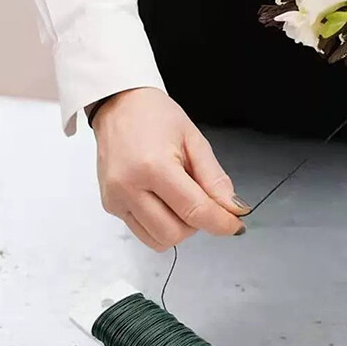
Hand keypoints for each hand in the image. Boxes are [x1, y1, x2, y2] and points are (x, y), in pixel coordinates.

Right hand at [93, 88, 248, 250]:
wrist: (119, 105)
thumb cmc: (156, 116)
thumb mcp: (194, 140)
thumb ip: (215, 178)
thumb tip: (233, 208)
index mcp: (154, 167)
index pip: (194, 211)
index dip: (221, 223)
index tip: (236, 224)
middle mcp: (129, 187)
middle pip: (175, 233)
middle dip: (199, 223)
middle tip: (204, 199)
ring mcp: (116, 199)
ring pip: (158, 240)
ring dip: (180, 228)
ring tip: (182, 197)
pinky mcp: (110, 205)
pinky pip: (142, 233)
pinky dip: (161, 226)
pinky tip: (165, 202)